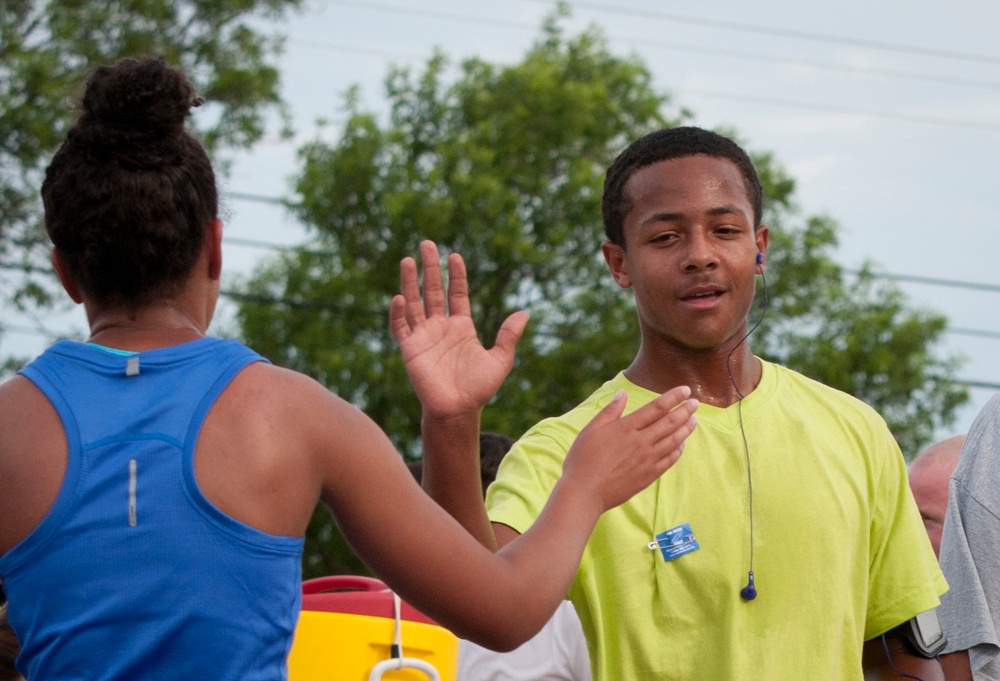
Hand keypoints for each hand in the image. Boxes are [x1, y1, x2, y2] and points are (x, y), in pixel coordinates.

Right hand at [390, 240, 528, 417]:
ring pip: (414, 303)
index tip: (455, 256)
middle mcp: (441, 327)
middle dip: (430, 268)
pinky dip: (399, 314)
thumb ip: (508, 336)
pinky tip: (400, 298)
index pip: (457, 294)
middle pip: (433, 290)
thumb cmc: (478, 389)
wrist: (458, 411)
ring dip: (410, 282)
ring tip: (407, 260)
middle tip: (426, 244)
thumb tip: (524, 313)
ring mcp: (424, 337)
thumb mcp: (500, 360)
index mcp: (461, 327)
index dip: (456, 275)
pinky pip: (401, 328)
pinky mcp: (410, 350)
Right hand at [562, 387, 697, 512]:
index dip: (673, 397)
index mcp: (627, 427)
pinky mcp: (648, 475)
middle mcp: (641, 442)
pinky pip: (669, 459)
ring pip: (673, 440)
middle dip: (685, 411)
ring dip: (686, 429)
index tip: (685, 390)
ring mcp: (647, 460)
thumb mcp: (592, 429)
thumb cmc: (583, 459)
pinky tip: (682, 444)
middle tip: (696, 403)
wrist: (585, 492)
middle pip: (670, 423)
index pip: (656, 408)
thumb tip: (623, 393)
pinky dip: (679, 450)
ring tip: (694, 420)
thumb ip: (610, 411)